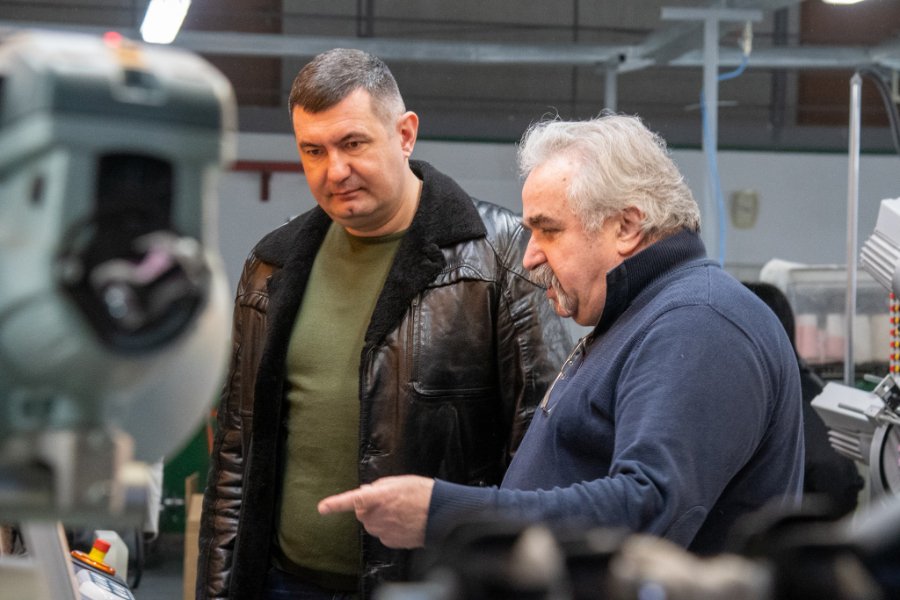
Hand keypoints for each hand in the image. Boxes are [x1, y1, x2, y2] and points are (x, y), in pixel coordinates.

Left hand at [318, 475, 434, 548]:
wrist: (441, 513)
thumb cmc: (423, 493)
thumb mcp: (400, 481)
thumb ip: (378, 487)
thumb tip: (365, 491)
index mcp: (380, 497)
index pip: (353, 500)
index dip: (336, 504)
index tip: (322, 508)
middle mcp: (379, 515)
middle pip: (362, 512)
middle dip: (370, 507)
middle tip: (390, 501)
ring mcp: (384, 530)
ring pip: (372, 524)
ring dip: (379, 517)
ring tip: (400, 511)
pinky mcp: (391, 541)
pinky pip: (382, 534)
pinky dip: (389, 528)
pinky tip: (404, 522)